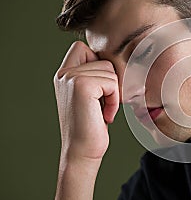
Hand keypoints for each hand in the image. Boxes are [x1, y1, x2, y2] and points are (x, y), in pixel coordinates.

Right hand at [54, 41, 118, 160]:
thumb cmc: (91, 125)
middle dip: (110, 83)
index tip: (99, 90)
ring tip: (103, 111)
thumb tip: (118, 59)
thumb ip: (94, 75)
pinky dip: (114, 100)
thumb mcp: (91, 96)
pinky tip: (105, 115)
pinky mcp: (82, 85)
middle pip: (103, 59)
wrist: (82, 151)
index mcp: (63, 74)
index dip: (98, 64)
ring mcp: (71, 78)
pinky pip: (112, 82)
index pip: (82, 48)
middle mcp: (63, 73)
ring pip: (110, 70)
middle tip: (102, 104)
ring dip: (113, 93)